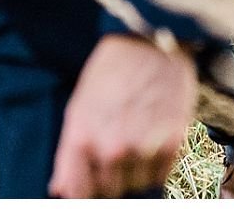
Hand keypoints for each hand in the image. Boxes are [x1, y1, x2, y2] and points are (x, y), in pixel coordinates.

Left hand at [48, 34, 196, 197]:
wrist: (151, 40)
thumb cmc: (111, 71)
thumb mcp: (79, 107)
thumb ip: (68, 153)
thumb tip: (60, 189)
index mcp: (82, 139)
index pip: (79, 192)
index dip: (86, 188)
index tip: (92, 180)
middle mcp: (111, 148)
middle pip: (111, 190)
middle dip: (113, 175)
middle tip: (120, 146)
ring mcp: (144, 147)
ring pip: (138, 184)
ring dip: (137, 169)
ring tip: (139, 136)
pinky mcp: (173, 142)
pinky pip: (162, 175)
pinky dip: (159, 162)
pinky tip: (155, 137)